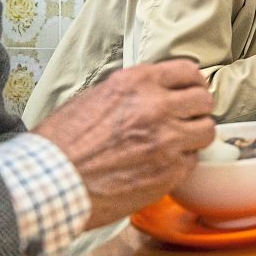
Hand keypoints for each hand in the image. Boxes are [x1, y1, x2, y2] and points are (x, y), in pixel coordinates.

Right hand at [33, 59, 214, 229]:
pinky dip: (182, 164)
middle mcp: (157, 107)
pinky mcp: (170, 172)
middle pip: (204, 100)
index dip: (192, 84)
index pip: (189, 72)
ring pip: (206, 131)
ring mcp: (167, 140)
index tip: (191, 92)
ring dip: (194, 136)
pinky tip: (162, 166)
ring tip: (178, 144)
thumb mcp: (94, 97)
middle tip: (186, 119)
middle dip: (197, 110)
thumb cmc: (61, 144)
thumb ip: (132, 91)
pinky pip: (193, 161)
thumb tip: (156, 90)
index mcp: (137, 82)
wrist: (49, 182)